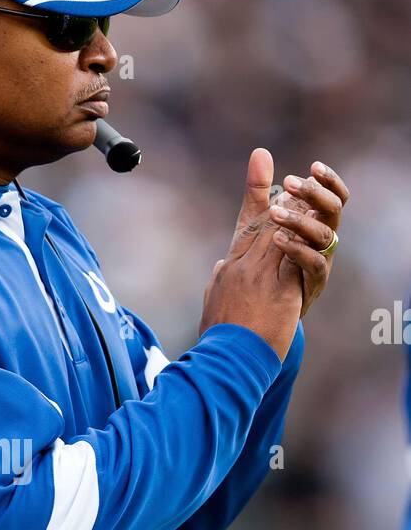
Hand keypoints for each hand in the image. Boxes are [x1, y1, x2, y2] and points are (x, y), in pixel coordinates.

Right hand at [200, 148, 305, 360]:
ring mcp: (258, 277)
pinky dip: (304, 240)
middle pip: (264, 223)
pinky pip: (294, 258)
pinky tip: (316, 226)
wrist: (224, 361)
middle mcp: (240, 267)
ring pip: (280, 234)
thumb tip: (220, 267)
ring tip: (311, 197)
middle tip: (298, 182)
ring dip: (297, 214)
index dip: (256, 198)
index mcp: (226, 270)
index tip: (262, 168)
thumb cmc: (217, 340)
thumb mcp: (211, 305)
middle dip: (282, 201)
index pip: (245, 228)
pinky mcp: (278, 291)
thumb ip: (217, 283)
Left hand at [267, 161, 348, 315]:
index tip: (313, 167)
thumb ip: (258, 191)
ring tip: (275, 212)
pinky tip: (277, 239)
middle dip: (315, 194)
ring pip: (325, 235)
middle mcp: (322, 240)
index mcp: (315, 222)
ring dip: (301, 220)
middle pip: (333, 210)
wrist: (254, 309)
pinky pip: (314, 263)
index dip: (329, 181)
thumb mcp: (254, 223)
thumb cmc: (259, 261)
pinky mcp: (311, 284)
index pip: (333, 196)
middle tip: (290, 182)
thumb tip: (260, 151)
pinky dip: (297, 249)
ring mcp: (320, 261)